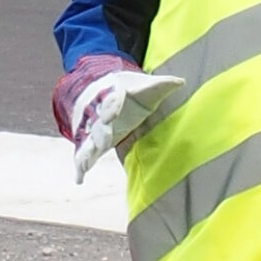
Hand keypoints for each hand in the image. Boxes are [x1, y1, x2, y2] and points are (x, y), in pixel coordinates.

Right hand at [61, 59, 181, 184]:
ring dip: (87, 152)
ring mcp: (95, 128)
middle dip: (100, 131)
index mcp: (113, 95)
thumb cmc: (131, 91)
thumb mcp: (146, 86)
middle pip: (98, 122)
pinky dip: (80, 166)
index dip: (112, 104)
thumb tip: (181, 81)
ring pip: (88, 140)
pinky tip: (79, 179)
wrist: (104, 90)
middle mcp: (100, 112)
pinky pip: (84, 154)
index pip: (112, 99)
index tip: (114, 111)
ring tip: (84, 165)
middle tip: (104, 141)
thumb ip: (163, 84)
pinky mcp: (92, 142)